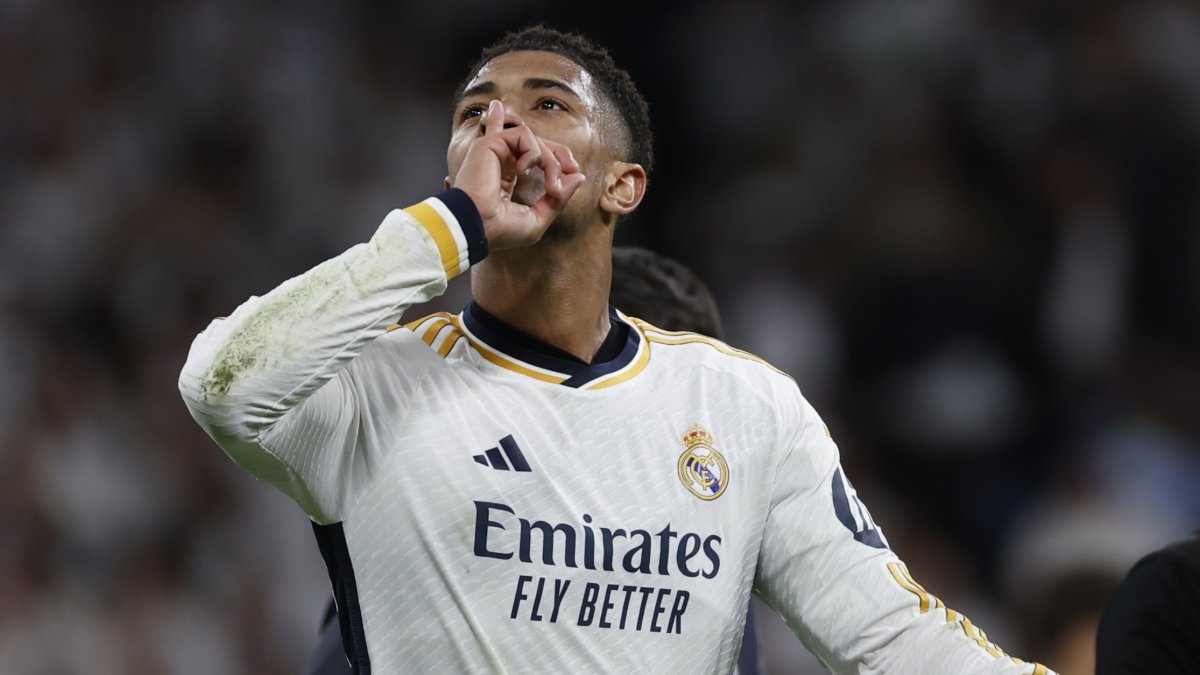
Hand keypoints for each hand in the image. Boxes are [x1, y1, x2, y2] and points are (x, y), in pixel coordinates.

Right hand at [451, 100, 586, 249]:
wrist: (476, 227)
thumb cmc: (499, 230)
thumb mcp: (537, 219)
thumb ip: (558, 198)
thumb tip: (578, 177)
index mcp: (506, 179)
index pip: (528, 156)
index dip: (555, 160)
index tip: (574, 173)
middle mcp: (500, 163)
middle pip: (536, 144)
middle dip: (559, 154)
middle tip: (572, 169)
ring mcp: (495, 153)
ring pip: (534, 140)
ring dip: (550, 162)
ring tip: (550, 185)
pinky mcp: (490, 144)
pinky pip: (524, 135)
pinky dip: (533, 153)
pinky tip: (525, 172)